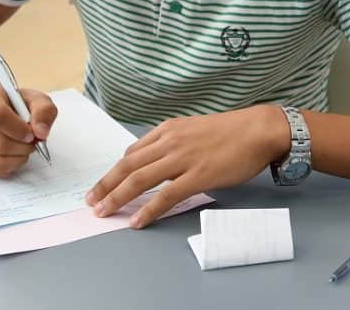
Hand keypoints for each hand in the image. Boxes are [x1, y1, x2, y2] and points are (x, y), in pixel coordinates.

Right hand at [0, 83, 56, 176]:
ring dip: (18, 158)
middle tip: (33, 142)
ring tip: (25, 148)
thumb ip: (44, 111)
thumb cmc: (17, 103)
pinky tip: (15, 155)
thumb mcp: (36, 99)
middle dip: (23, 147)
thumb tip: (41, 132)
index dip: (18, 129)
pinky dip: (10, 166)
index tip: (31, 133)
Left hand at [86, 105, 289, 228]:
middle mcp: (170, 141)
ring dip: (117, 197)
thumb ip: (174, 142)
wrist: (258, 130)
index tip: (104, 185)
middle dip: (105, 184)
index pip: (132, 152)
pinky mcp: (198, 175)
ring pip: (139, 179)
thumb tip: (156, 160)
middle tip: (91, 201)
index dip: (115, 171)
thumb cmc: (231, 131)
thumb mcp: (195, 129)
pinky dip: (148, 209)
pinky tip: (137, 220)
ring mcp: (183, 158)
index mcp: (169, 130)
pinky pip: (166, 195)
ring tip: (104, 212)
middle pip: (128, 165)